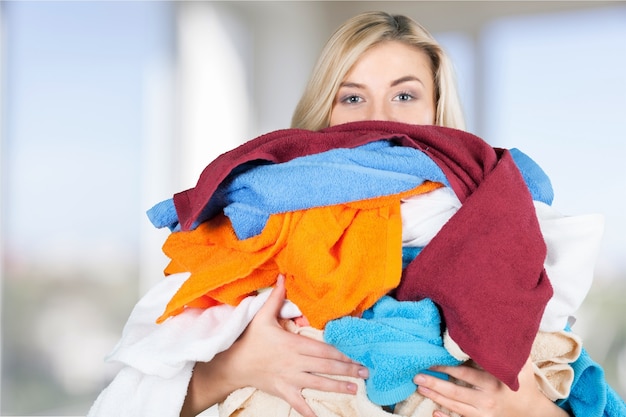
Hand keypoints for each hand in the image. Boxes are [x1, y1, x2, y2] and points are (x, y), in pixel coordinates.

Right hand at [181, 275, 368, 416]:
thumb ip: (276, 298)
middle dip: (347, 370)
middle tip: (365, 372)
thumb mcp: (262, 316)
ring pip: (318, 384)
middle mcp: (295, 362)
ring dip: (338, 388)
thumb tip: (283, 277)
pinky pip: (299, 404)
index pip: (323, 349)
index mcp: (293, 344)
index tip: (356, 356)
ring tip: (355, 389)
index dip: (341, 354)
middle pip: (326, 367)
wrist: (234, 364)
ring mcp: (290, 379)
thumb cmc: (251, 340)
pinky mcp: (283, 391)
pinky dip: (310, 412)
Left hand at [413, 357, 568, 416]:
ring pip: (455, 406)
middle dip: (435, 383)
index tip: (431, 360)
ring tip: (420, 387)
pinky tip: (434, 412)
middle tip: (417, 376)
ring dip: (436, 397)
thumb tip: (499, 326)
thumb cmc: (524, 384)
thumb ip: (509, 349)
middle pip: (456, 391)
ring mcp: (483, 413)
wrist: (533, 412)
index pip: (466, 374)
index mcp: (494, 383)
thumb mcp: (522, 365)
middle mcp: (487, 399)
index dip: (447, 367)